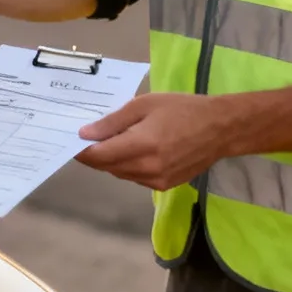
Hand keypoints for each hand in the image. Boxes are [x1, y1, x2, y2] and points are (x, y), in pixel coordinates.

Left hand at [74, 93, 234, 191]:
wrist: (221, 129)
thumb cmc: (183, 109)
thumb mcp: (145, 105)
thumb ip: (113, 121)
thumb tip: (85, 134)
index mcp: (142, 145)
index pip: (99, 155)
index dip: (81, 151)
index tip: (70, 141)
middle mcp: (147, 168)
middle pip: (107, 167)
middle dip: (93, 155)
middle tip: (86, 139)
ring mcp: (157, 181)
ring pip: (120, 174)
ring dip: (110, 161)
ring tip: (110, 142)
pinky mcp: (165, 186)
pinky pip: (135, 177)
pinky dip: (127, 166)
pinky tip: (131, 150)